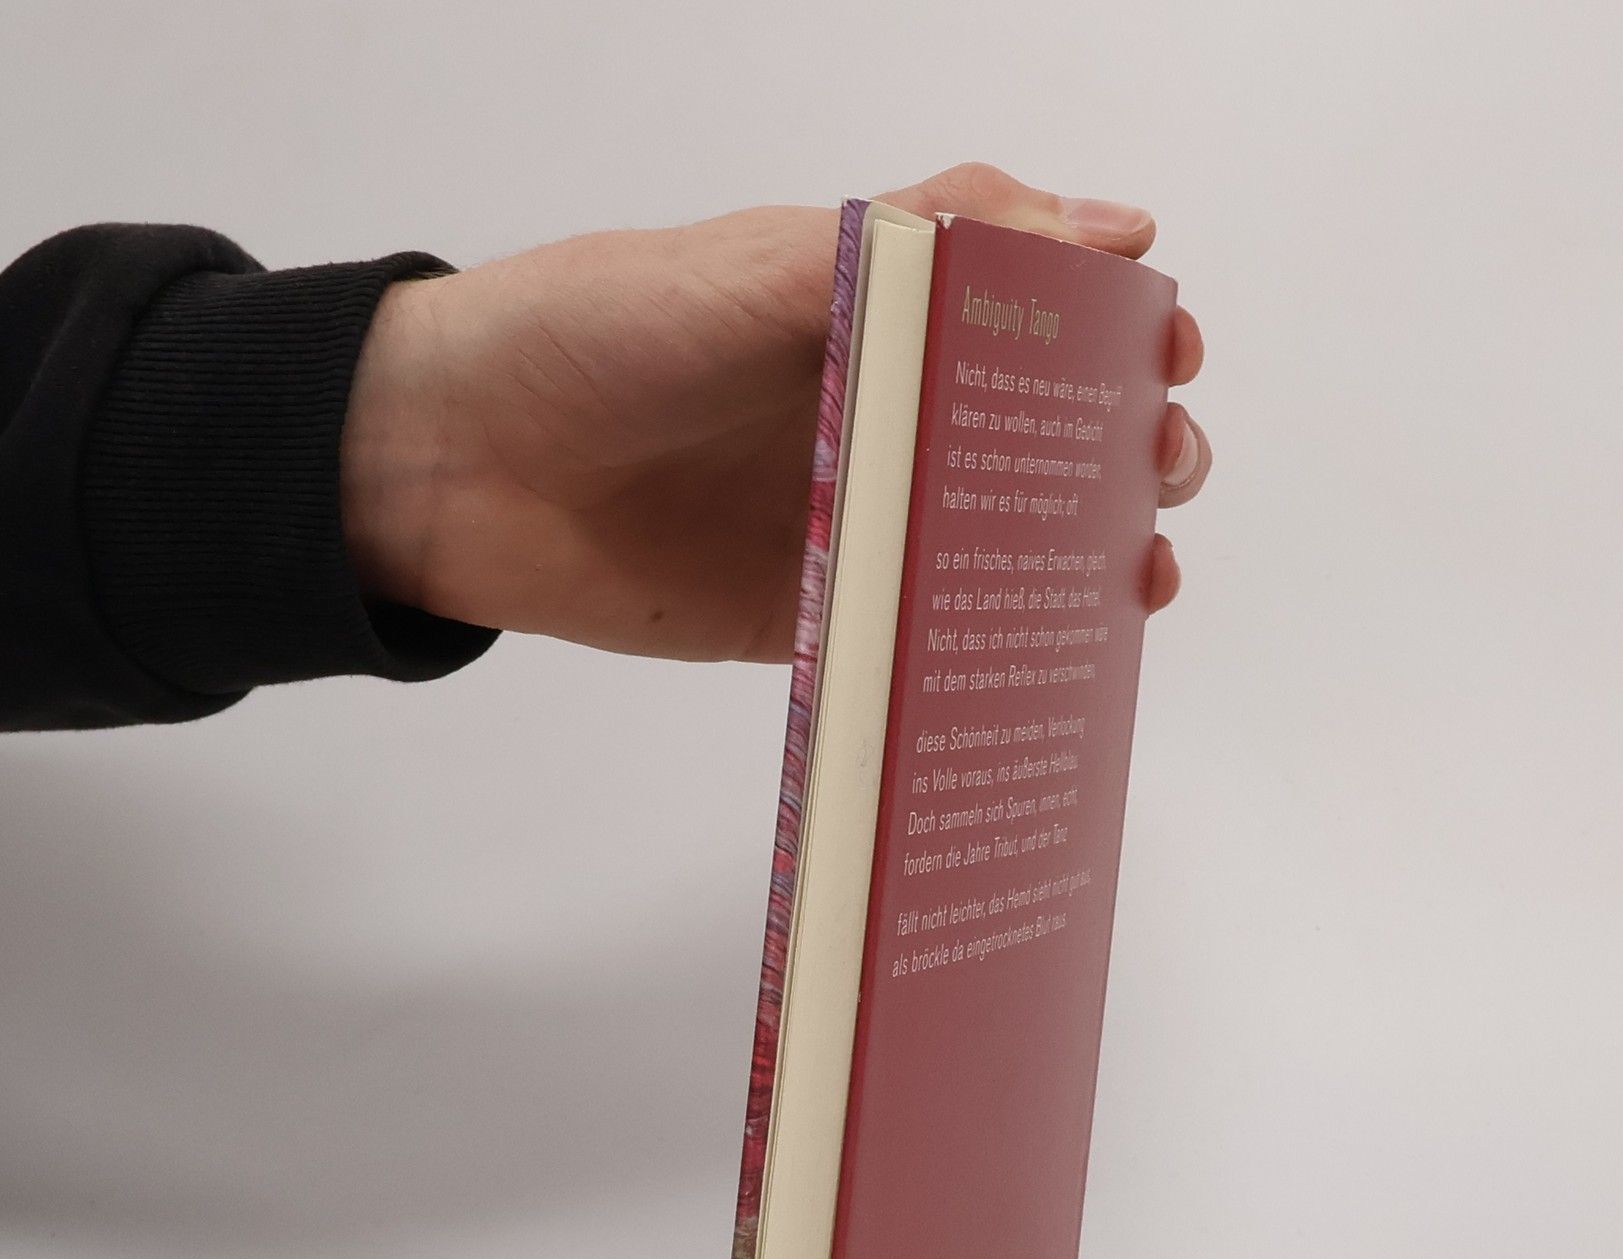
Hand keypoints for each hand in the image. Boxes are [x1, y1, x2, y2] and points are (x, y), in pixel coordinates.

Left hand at [341, 163, 1209, 662]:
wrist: (453, 463)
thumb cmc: (603, 330)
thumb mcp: (769, 259)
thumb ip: (928, 243)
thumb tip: (1110, 225)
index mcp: (886, 314)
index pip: (1042, 319)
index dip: (1121, 338)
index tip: (1169, 362)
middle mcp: (887, 417)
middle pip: (1045, 441)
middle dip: (1127, 453)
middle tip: (1157, 472)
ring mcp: (858, 524)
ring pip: (1003, 549)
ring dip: (1084, 563)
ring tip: (1135, 579)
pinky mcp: (817, 620)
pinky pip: (925, 640)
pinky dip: (991, 657)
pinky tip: (1048, 669)